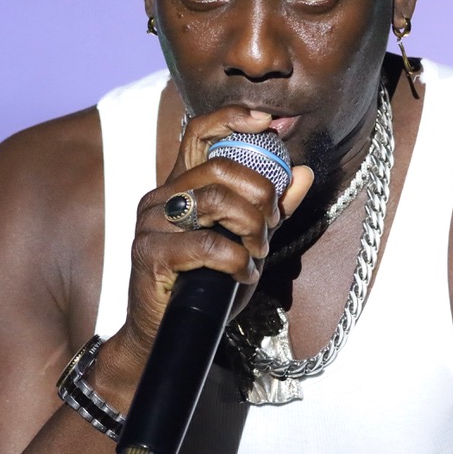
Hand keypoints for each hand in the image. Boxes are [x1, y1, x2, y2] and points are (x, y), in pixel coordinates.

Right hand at [120, 106, 313, 364]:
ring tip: (257, 253)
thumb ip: (272, 208)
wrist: (171, 335)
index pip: (201, 132)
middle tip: (271, 226)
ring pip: (215, 200)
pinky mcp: (149, 254)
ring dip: (251, 227)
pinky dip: (236, 260)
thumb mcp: (248, 241)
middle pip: (220, 168)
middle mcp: (162, 197)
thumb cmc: (208, 286)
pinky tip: (243, 274)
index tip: (270, 122)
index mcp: (182, 185)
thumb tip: (303, 173)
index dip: (234, 118)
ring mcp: (151, 224)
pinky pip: (206, 244)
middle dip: (260, 194)